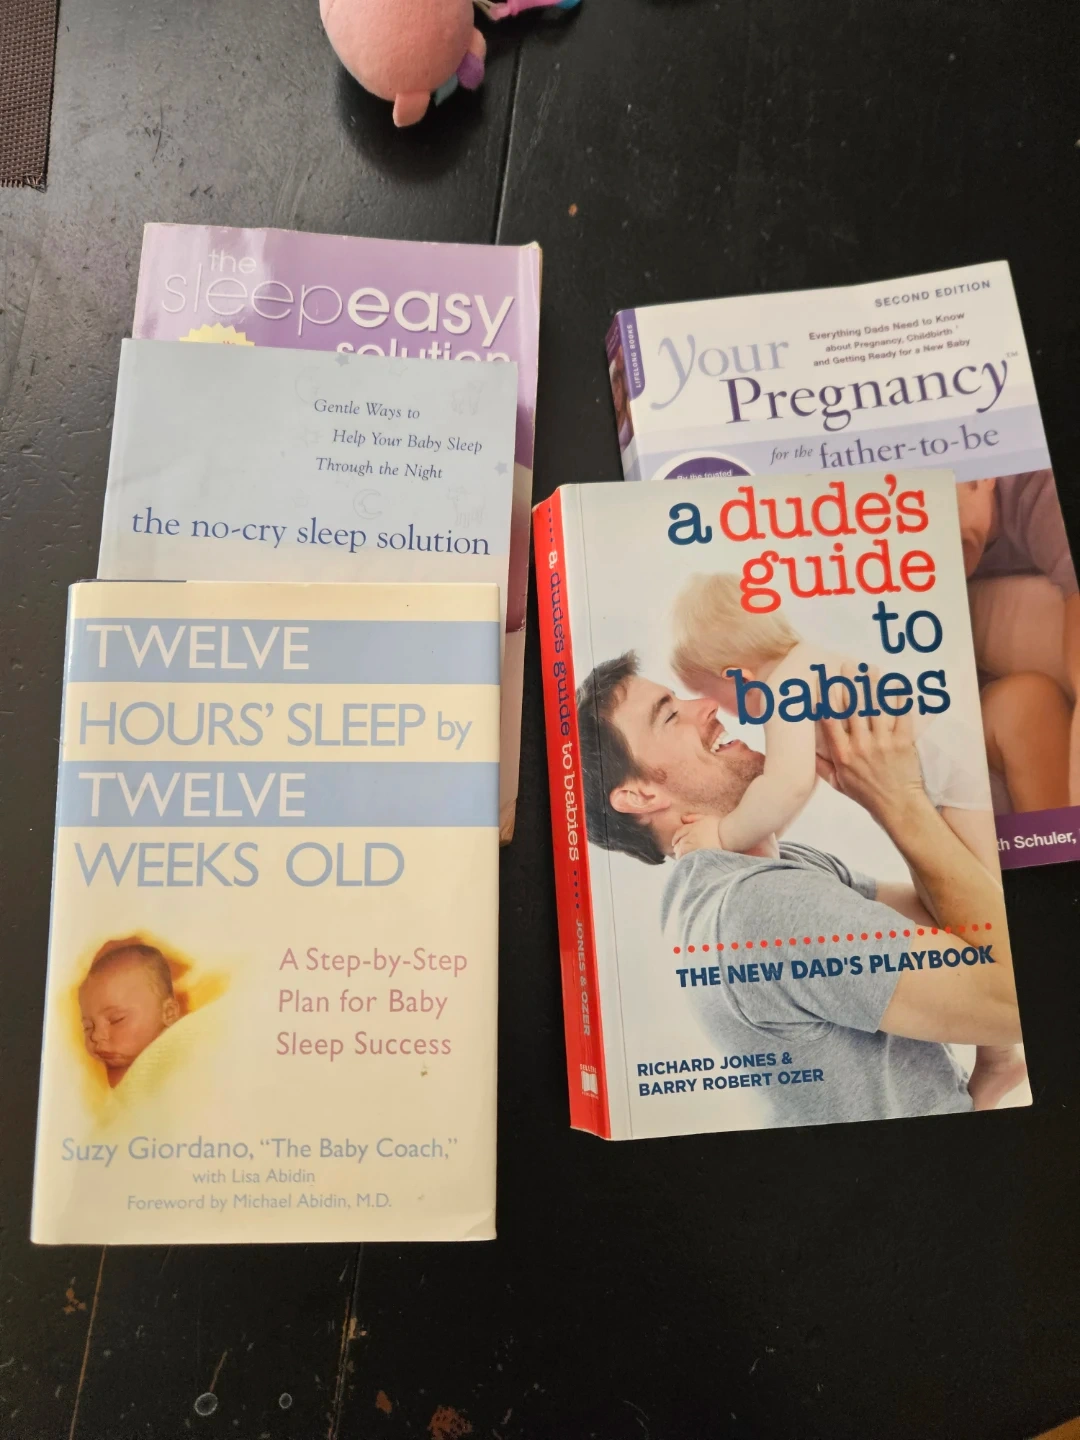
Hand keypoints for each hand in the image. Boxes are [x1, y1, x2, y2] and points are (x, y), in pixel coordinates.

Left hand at [672, 813, 721, 857]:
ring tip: (683, 857)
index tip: (675, 843)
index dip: (676, 838)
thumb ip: (693, 817)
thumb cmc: (719, 826)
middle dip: (678, 847)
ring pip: (680, 851)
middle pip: (679, 842)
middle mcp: (690, 836)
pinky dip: (684, 859)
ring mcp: (692, 845)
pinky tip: (686, 861)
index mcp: (692, 827)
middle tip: (679, 851)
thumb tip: (682, 818)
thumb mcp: (706, 817)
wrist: (727, 835)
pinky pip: (685, 857)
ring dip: (680, 854)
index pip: (679, 833)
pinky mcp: (696, 854)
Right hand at [820, 661, 927, 829]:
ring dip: (874, 686)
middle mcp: (861, 746)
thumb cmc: (866, 795)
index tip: (825, 681)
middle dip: (850, 683)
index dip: (827, 697)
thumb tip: (806, 750)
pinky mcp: (903, 743)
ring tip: (871, 669)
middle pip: (854, 708)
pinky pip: (902, 717)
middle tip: (848, 665)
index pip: (831, 720)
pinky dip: (900, 700)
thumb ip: (821, 766)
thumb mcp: (837, 784)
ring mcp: (883, 743)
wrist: (897, 806)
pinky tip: (898, 686)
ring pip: (877, 708)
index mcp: (842, 754)